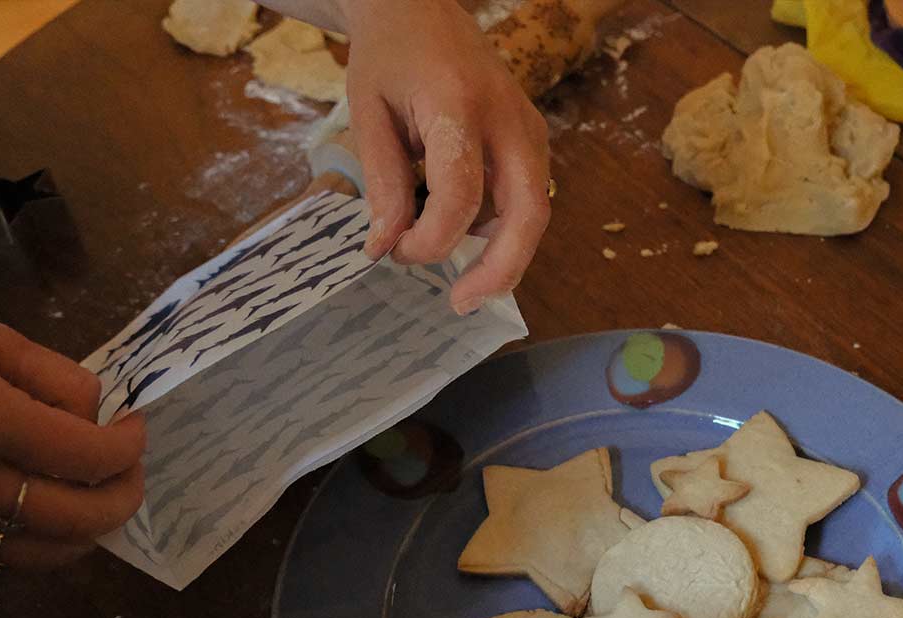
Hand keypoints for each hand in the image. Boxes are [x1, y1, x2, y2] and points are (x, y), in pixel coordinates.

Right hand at [0, 291, 145, 568]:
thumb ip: (56, 380)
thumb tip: (102, 420)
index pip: (85, 457)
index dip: (128, 448)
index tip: (133, 430)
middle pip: (75, 519)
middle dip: (122, 497)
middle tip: (129, 470)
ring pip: (43, 555)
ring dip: (86, 531)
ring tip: (95, 495)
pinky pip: (0, 560)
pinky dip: (39, 542)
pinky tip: (46, 510)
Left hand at [338, 0, 551, 313]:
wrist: (421, 10)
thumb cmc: (390, 58)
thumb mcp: (367, 112)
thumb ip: (382, 182)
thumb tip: (385, 247)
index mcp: (457, 105)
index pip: (460, 193)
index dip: (431, 239)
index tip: (396, 251)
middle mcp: (507, 118)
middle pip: (527, 212)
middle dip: (499, 269)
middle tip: (461, 303)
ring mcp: (529, 129)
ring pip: (534, 211)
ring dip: (501, 254)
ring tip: (460, 279)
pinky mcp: (533, 140)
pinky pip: (527, 198)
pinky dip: (500, 229)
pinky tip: (464, 236)